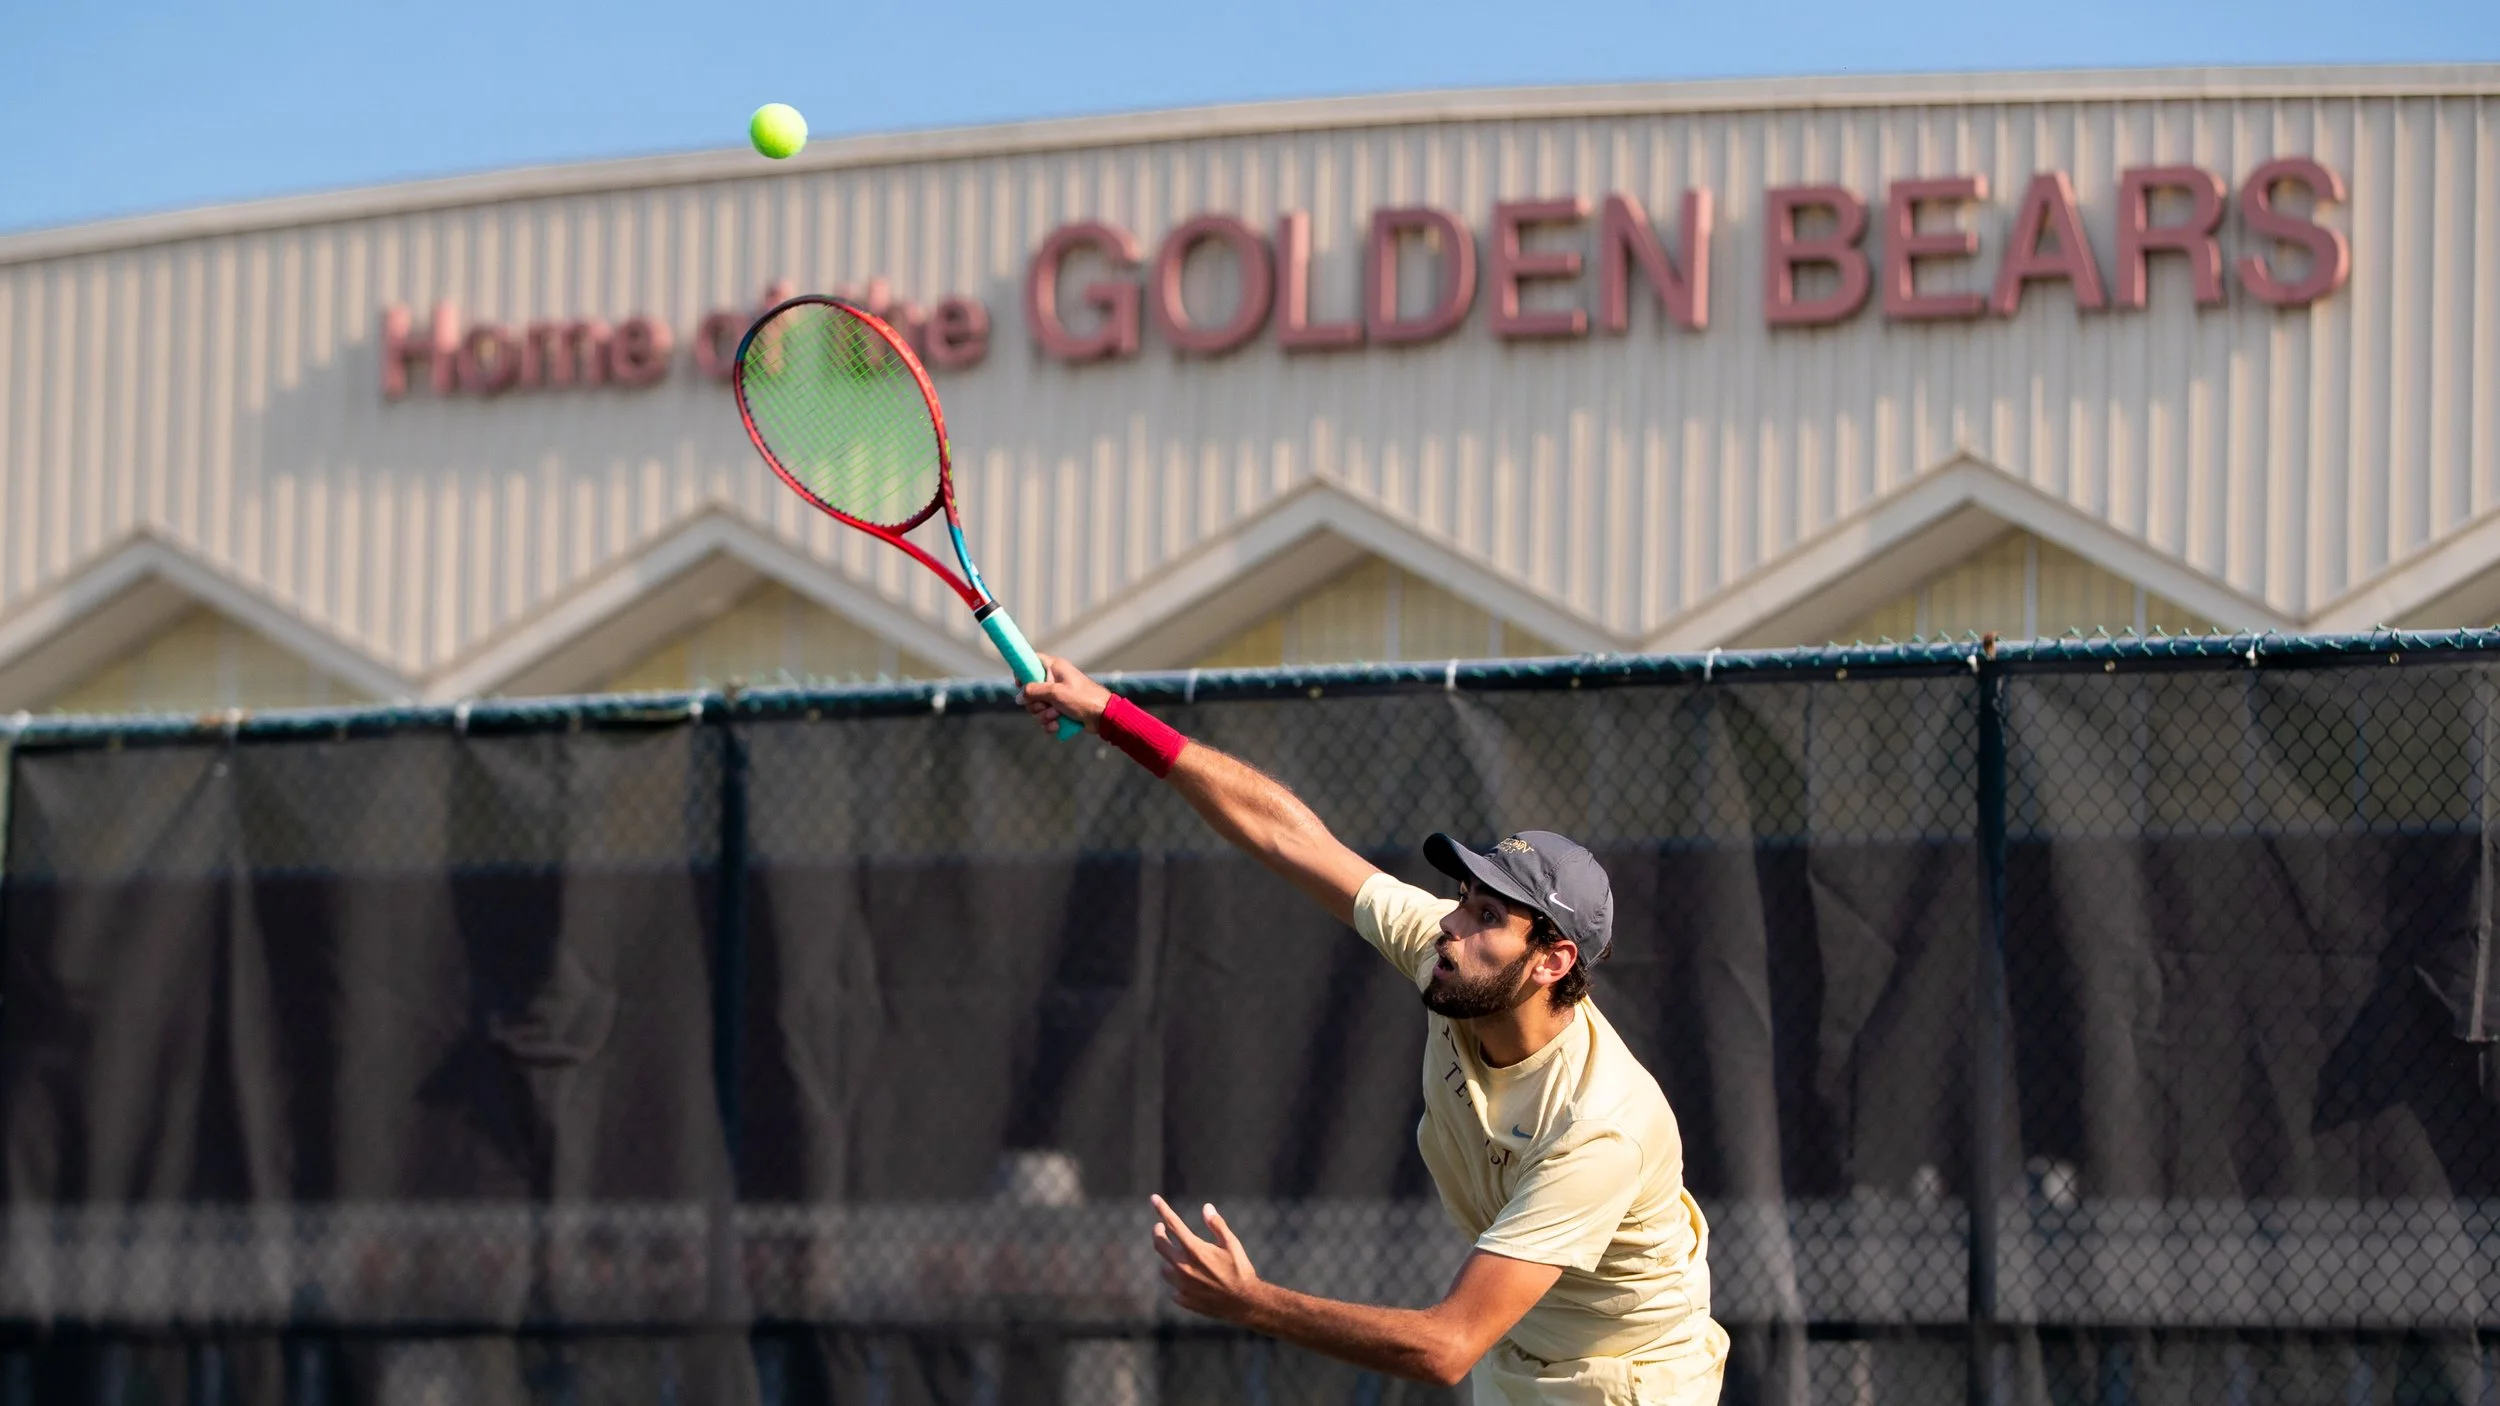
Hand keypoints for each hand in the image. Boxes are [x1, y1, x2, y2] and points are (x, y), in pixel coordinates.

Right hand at [1020, 653, 1113, 733]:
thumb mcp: (1056, 692)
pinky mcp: (1060, 711)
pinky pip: (1045, 718)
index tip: (1021, 684)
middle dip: (1035, 704)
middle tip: (1045, 706)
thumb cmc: (1082, 698)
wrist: (1103, 716)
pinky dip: (1050, 724)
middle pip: (1030, 691)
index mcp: (1054, 668)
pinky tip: (1058, 726)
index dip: (1022, 672)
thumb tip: (1018, 696)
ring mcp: (1057, 696)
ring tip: (1057, 716)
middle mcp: (1054, 680)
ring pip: (1037, 707)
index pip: (1031, 661)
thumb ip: (1034, 692)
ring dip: (1044, 716)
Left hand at [1150, 1194, 1264, 1323]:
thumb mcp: (1232, 1244)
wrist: (1245, 1303)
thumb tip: (1206, 1207)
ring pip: (1165, 1268)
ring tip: (1179, 1258)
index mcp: (1194, 1250)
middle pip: (1159, 1245)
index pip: (1172, 1224)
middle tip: (1161, 1228)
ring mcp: (1181, 1285)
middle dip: (1158, 1232)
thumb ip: (1217, 1225)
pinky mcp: (1184, 1300)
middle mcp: (1183, 1267)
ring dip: (1169, 1260)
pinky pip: (1174, 1288)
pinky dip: (1179, 1282)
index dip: (1161, 1209)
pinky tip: (1190, 1282)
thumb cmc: (1240, 1270)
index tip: (1153, 1199)